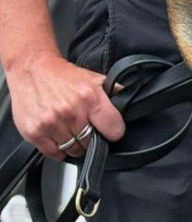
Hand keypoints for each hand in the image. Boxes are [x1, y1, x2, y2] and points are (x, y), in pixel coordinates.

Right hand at [7, 52, 123, 159]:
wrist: (30, 68)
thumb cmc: (62, 76)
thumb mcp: (94, 80)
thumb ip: (114, 94)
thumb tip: (132, 103)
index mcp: (89, 98)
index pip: (114, 131)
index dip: (113, 132)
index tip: (108, 130)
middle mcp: (70, 112)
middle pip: (92, 143)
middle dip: (91, 137)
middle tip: (83, 126)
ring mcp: (51, 123)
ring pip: (74, 150)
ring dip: (73, 143)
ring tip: (68, 128)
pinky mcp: (34, 132)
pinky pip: (54, 154)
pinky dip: (57, 149)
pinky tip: (56, 135)